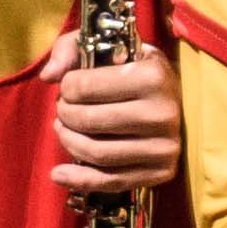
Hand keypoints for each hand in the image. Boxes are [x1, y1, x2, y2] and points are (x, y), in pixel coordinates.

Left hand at [48, 47, 182, 196]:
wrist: (177, 98)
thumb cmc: (136, 69)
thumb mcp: (108, 46)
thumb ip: (71, 48)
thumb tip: (48, 76)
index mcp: (152, 76)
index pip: (84, 87)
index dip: (66, 87)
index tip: (69, 87)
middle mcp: (163, 113)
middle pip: (88, 121)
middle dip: (64, 115)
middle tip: (63, 110)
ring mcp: (165, 146)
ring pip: (97, 153)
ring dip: (68, 142)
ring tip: (64, 130)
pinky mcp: (163, 172)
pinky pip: (112, 181)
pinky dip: (79, 180)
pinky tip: (58, 173)